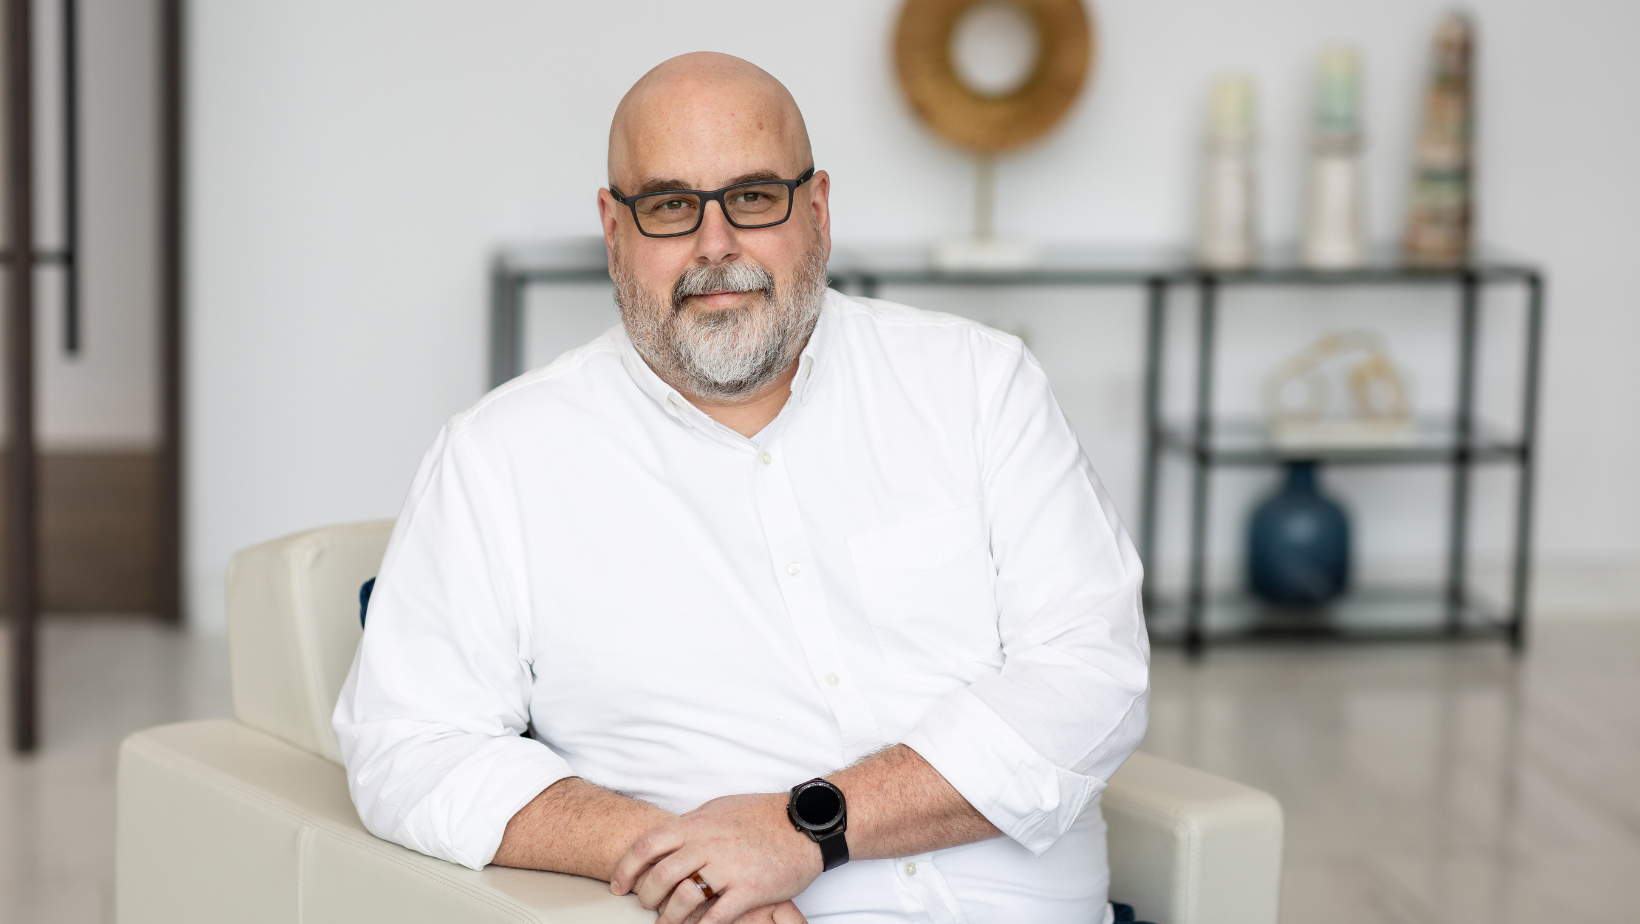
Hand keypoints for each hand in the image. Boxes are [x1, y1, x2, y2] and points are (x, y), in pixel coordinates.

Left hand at [610, 793, 821, 923]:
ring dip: (669, 917)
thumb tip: (669, 836)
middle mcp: (708, 845)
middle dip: (646, 896)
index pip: (648, 845)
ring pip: (684, 899)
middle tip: (644, 905)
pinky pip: (717, 916)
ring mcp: (729, 868)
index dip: (627, 868)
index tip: (619, 885)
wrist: (804, 824)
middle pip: (661, 876)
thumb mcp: (720, 808)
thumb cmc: (762, 814)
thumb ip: (692, 824)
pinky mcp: (750, 889)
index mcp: (697, 824)